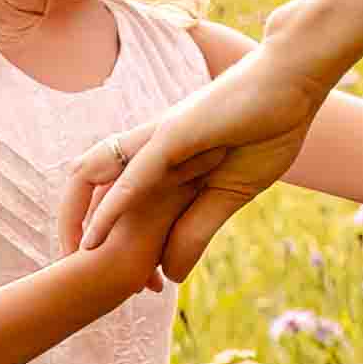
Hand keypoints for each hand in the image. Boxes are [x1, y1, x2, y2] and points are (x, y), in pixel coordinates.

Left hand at [70, 41, 327, 281]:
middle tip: (69, 267)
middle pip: (87, 179)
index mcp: (163, 156)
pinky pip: (132, 177)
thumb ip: (197, 230)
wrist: (293, 83)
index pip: (117, 195)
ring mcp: (158, 138)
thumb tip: (171, 275)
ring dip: (77, 218)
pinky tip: (92, 240)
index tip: (129, 281)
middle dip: (71, 222)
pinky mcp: (173, 136)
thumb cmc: (269, 129)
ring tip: (70, 259)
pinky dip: (110, 209)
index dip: (112, 237)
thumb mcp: (230, 195)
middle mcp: (150, 146)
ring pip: (94, 174)